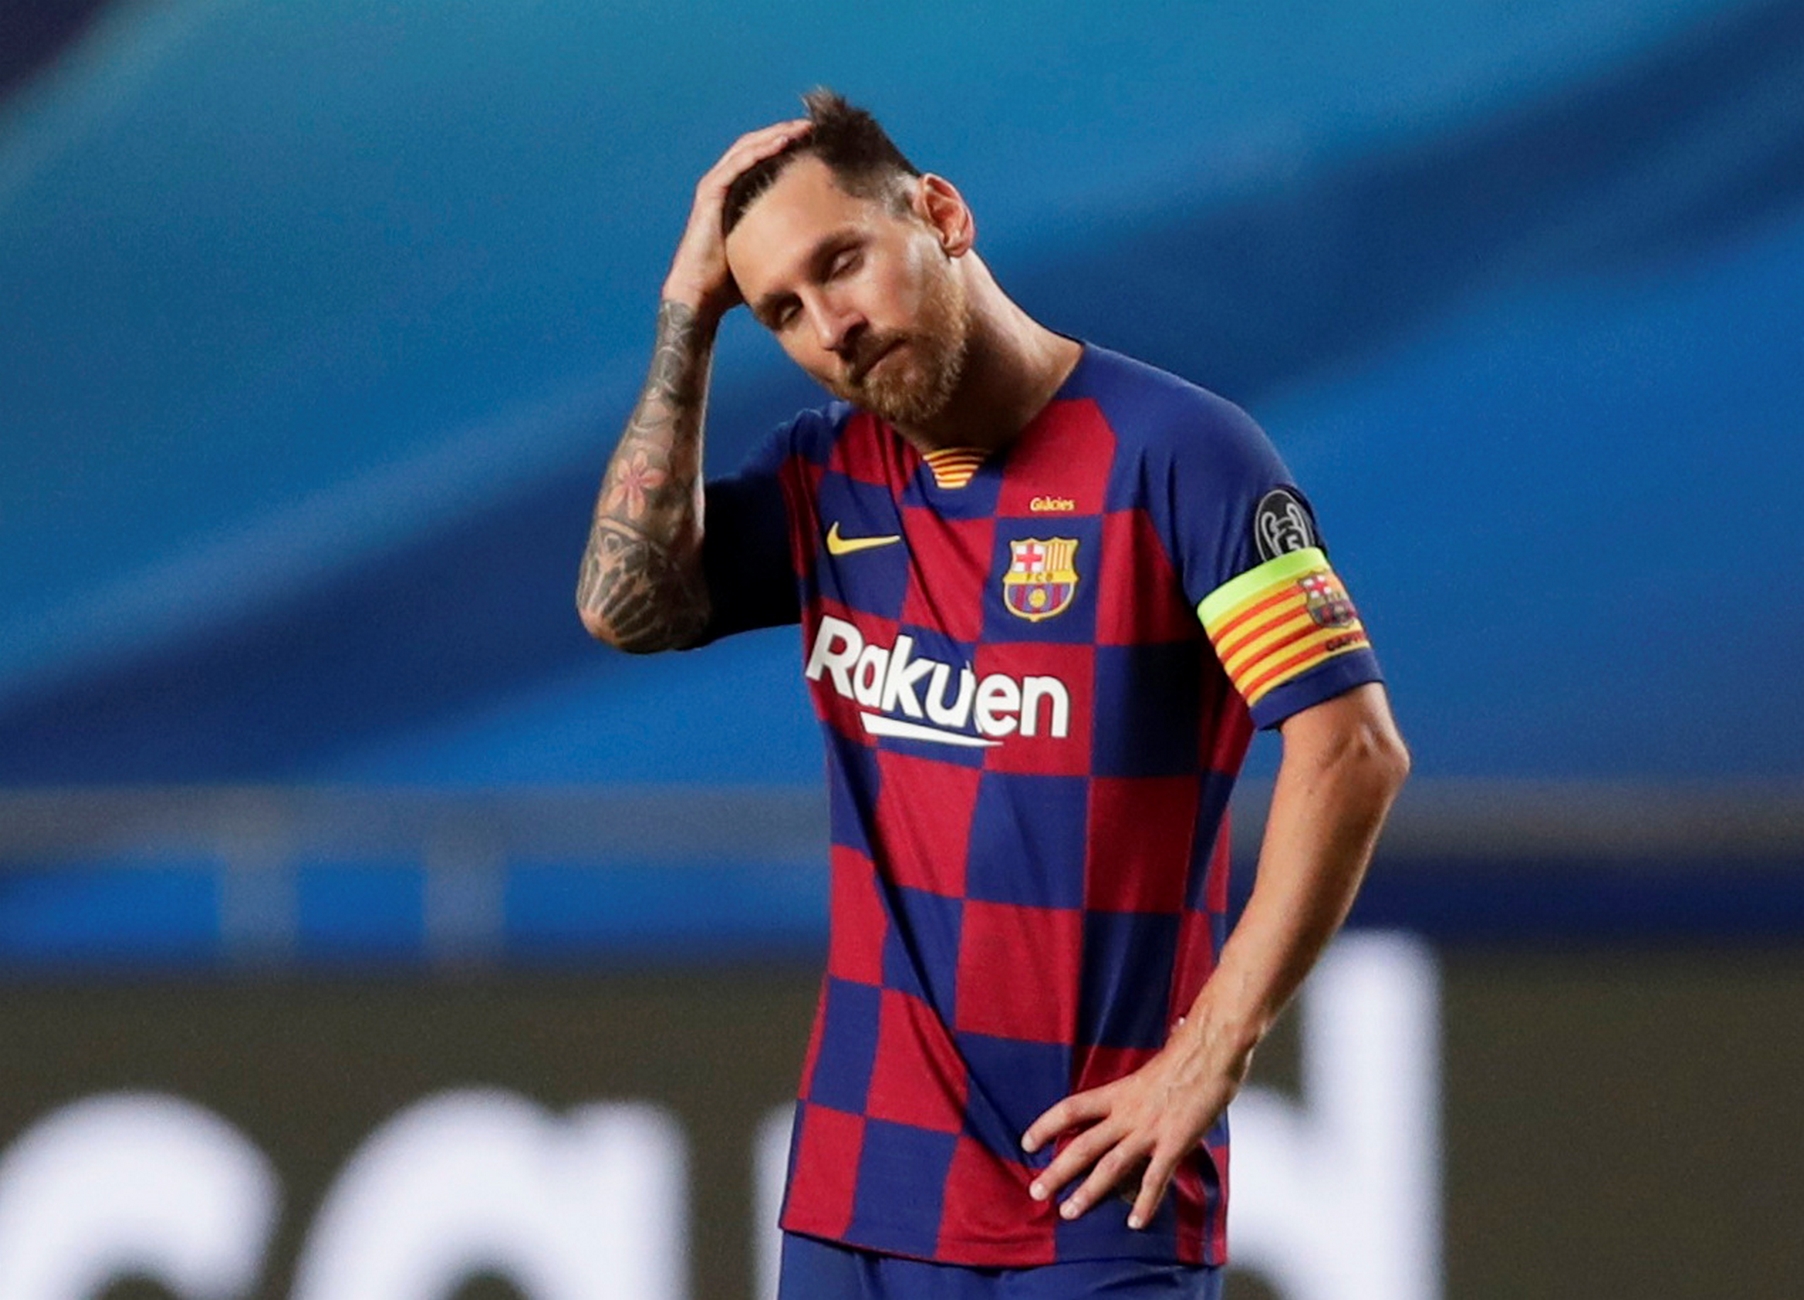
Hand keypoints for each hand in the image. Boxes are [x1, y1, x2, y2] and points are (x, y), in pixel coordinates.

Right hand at [662, 118, 812, 320]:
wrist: (701, 295)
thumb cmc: (732, 283)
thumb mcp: (766, 253)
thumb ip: (785, 241)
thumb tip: (822, 249)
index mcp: (736, 195)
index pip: (763, 159)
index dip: (787, 147)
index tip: (815, 142)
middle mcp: (723, 184)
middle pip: (756, 147)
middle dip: (785, 133)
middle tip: (812, 127)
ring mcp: (715, 186)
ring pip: (747, 148)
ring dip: (775, 134)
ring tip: (802, 128)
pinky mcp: (710, 193)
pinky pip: (737, 163)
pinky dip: (760, 150)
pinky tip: (782, 142)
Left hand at [1020, 1019, 1251, 1229]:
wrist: (1212, 1050)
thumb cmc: (1188, 1053)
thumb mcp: (1153, 1066)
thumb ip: (1142, 1077)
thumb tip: (1147, 1055)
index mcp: (1118, 1092)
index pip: (1071, 1110)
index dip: (1045, 1126)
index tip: (1027, 1144)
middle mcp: (1127, 1113)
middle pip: (1082, 1145)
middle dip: (1057, 1172)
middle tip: (1036, 1191)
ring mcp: (1149, 1131)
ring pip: (1110, 1167)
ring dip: (1088, 1193)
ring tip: (1068, 1212)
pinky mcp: (1175, 1143)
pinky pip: (1155, 1179)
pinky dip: (1145, 1204)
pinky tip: (1136, 1223)